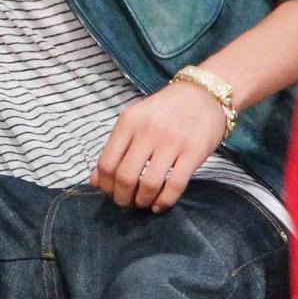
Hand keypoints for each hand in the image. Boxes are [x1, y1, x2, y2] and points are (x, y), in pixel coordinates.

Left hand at [90, 82, 228, 213]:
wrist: (202, 94)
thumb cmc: (163, 110)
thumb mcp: (134, 120)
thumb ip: (115, 148)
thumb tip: (95, 180)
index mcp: (128, 122)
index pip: (107, 162)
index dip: (105, 185)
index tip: (109, 192)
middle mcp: (147, 131)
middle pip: (125, 176)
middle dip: (122, 197)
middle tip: (125, 203)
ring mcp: (171, 142)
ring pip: (149, 184)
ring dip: (142, 201)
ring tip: (141, 204)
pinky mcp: (193, 153)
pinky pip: (175, 185)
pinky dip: (164, 202)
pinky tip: (159, 205)